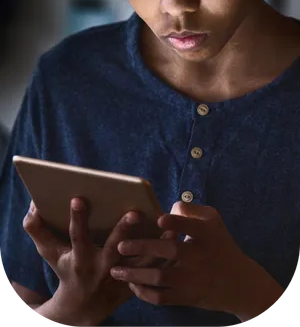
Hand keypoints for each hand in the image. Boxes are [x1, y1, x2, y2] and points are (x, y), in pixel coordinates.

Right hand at [23, 198, 163, 326]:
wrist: (83, 308)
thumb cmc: (66, 271)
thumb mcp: (50, 253)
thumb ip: (38, 230)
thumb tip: (33, 207)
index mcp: (80, 258)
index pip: (77, 236)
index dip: (77, 218)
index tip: (79, 198)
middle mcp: (101, 267)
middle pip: (113, 248)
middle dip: (123, 230)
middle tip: (134, 212)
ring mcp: (120, 277)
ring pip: (139, 261)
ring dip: (153, 245)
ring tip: (166, 227)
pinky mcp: (135, 283)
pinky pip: (153, 271)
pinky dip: (165, 257)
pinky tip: (176, 240)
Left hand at [110, 202, 284, 320]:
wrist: (239, 282)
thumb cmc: (221, 244)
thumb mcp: (213, 220)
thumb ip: (191, 211)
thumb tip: (166, 209)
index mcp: (206, 234)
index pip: (190, 226)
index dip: (175, 222)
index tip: (159, 219)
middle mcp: (198, 256)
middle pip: (170, 250)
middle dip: (143, 247)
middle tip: (120, 246)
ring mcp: (192, 278)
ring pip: (161, 277)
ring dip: (136, 274)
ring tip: (116, 270)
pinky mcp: (187, 297)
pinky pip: (162, 298)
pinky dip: (145, 294)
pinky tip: (133, 287)